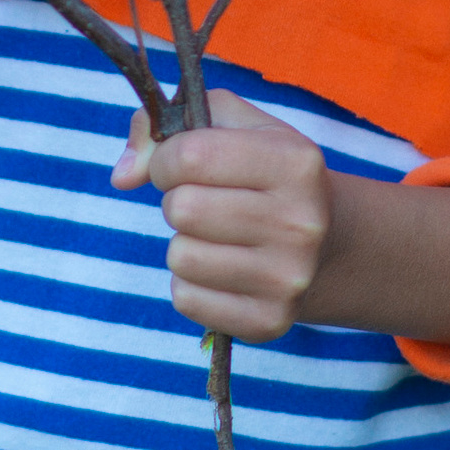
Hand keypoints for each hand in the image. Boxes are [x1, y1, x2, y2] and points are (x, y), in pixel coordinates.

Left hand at [112, 86, 330, 345]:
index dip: (167, 158)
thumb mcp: (232, 127)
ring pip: (180, 257)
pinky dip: (189, 283)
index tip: (181, 165)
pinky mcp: (269, 321)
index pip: (190, 155)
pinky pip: (186, 299)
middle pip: (182, 208)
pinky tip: (220, 268)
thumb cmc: (263, 174)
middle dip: (177, 201)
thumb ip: (167, 128)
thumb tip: (123, 175)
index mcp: (295, 163)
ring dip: (183, 243)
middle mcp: (300, 223)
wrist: (327, 244)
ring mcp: (288, 279)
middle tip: (203, 202)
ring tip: (214, 236)